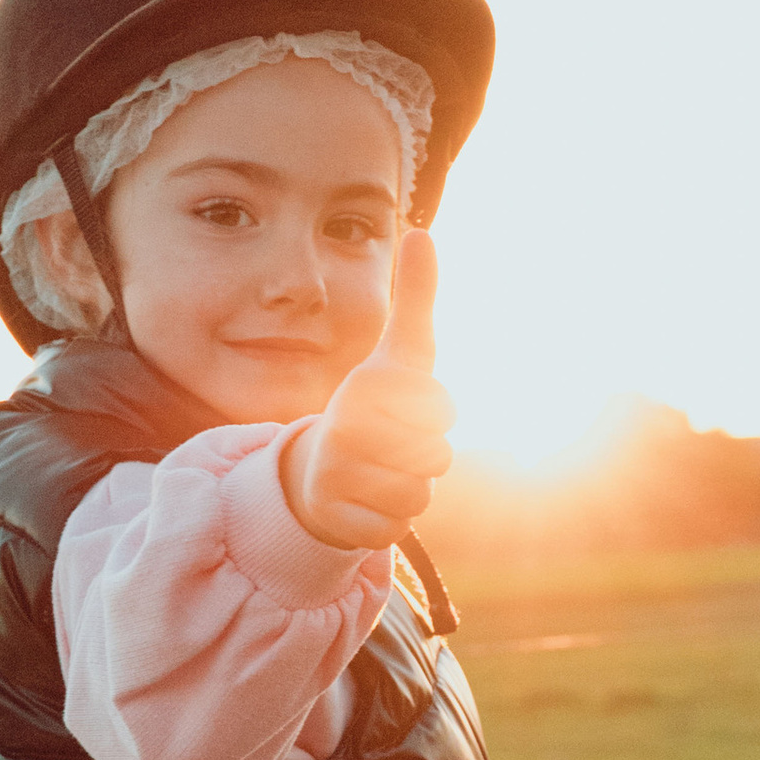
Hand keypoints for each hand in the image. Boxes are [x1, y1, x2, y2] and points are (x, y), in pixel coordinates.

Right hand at [282, 230, 454, 549]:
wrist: (314, 474)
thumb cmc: (373, 410)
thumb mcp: (400, 355)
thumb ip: (416, 299)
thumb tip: (421, 232)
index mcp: (367, 385)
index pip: (444, 408)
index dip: (438, 414)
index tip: (408, 409)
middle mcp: (347, 427)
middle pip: (438, 456)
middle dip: (425, 456)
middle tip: (391, 446)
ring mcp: (340, 477)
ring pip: (420, 495)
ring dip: (408, 489)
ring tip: (376, 474)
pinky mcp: (341, 522)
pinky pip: (395, 528)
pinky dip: (386, 520)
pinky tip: (363, 503)